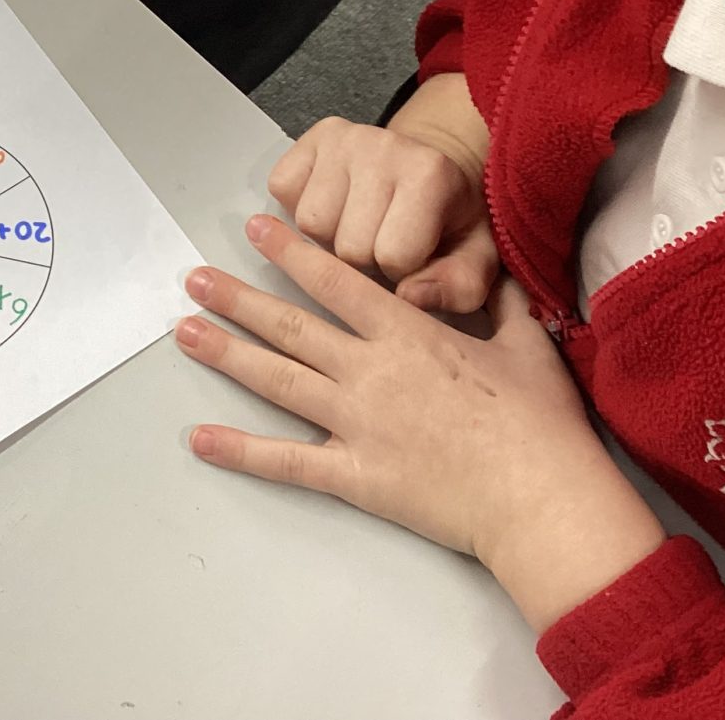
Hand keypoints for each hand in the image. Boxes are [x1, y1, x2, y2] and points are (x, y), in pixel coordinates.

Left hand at [177, 216, 666, 631]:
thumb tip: (496, 277)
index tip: (255, 227)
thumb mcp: (526, 345)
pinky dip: (241, 451)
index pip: (335, 280)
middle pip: (290, 326)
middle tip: (195, 278)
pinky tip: (201, 440)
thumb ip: (500, 304)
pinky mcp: (355, 476)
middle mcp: (370, 371)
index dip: (291, 251)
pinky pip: (287, 462)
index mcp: (408, 333)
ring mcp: (357, 423)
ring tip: (184, 333)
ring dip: (227, 354)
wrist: (540, 497)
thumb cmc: (540, 423)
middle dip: (238, 298)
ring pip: (277, 381)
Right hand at [270, 95, 493, 310]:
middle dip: (362, 258)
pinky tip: (334, 204)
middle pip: (346, 246)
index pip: (393, 255)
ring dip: (329, 236)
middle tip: (382, 240)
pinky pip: (281, 189)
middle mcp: (385, 146)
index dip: (400, 270)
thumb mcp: (474, 259)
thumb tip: (408, 298)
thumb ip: (455, 287)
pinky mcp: (313, 136)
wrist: (428, 164)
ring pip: (308, 223)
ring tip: (358, 224)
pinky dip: (299, 205)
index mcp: (430, 174)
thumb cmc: (448, 219)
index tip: (412, 257)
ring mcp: (345, 137)